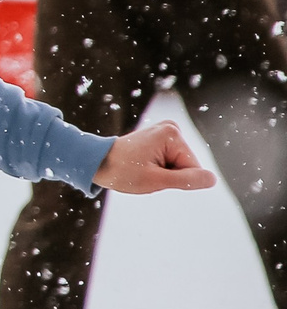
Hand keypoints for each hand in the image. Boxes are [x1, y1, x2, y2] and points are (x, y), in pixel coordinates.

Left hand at [92, 120, 217, 194]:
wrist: (97, 162)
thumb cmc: (122, 172)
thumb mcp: (156, 180)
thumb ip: (186, 180)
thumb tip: (212, 179)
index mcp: (172, 134)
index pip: (192, 170)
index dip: (173, 179)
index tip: (150, 172)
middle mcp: (172, 128)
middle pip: (187, 165)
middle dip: (168, 175)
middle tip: (144, 171)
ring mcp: (166, 132)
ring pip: (180, 165)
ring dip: (164, 173)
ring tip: (143, 167)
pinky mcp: (162, 138)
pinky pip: (172, 161)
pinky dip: (160, 168)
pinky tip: (144, 163)